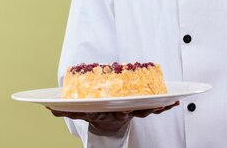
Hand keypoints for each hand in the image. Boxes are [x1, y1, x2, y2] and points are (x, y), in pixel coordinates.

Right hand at [48, 101, 178, 136]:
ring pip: (150, 110)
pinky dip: (168, 105)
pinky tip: (178, 100)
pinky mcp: (144, 108)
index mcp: (110, 113)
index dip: (121, 111)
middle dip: (146, 109)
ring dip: (161, 107)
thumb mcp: (81, 114)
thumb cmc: (96, 113)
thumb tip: (48, 107)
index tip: (124, 109)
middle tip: (157, 106)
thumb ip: (67, 111)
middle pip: (136, 111)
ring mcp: (135, 112)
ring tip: (172, 102)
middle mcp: (124, 113)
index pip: (116, 111)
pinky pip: (157, 107)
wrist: (109, 126)